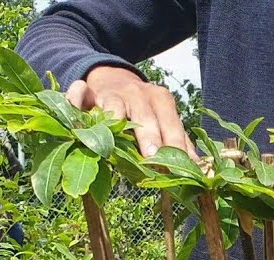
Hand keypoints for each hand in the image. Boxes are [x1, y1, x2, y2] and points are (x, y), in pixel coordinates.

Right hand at [66, 66, 195, 158]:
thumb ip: (177, 139)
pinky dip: (76, 98)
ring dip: (116, 121)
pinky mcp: (87, 90)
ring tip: (115, 143)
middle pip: (146, 116)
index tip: (181, 166)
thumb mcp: (162, 118)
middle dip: (150, 137)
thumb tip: (198, 166)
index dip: (176, 145)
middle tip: (153, 157)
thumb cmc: (141, 108)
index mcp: (161, 100)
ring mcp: (112, 92)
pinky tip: (74, 107)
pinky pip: (80, 91)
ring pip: (114, 106)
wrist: (112, 78)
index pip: (172, 125)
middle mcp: (138, 93)